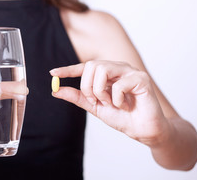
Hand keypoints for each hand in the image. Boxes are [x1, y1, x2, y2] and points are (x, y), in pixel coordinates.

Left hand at [50, 61, 170, 146]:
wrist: (143, 131)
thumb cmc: (122, 117)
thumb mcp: (95, 107)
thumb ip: (78, 97)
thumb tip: (56, 90)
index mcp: (107, 73)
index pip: (85, 67)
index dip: (68, 69)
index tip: (53, 73)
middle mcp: (118, 68)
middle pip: (91, 65)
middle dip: (87, 87)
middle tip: (95, 101)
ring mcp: (130, 71)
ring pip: (102, 70)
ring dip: (100, 92)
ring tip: (110, 104)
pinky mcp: (141, 79)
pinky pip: (118, 85)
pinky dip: (116, 99)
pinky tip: (125, 106)